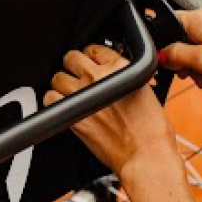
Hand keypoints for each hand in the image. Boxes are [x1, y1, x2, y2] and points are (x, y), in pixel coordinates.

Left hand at [45, 45, 180, 177]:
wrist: (145, 153)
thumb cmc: (151, 129)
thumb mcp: (146, 91)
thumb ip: (126, 77)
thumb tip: (113, 75)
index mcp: (120, 66)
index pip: (94, 48)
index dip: (92, 57)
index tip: (92, 64)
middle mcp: (98, 76)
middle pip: (72, 58)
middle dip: (74, 66)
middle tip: (79, 77)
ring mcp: (82, 94)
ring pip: (58, 77)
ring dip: (62, 84)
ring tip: (71, 93)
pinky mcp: (72, 114)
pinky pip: (50, 98)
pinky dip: (53, 101)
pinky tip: (64, 106)